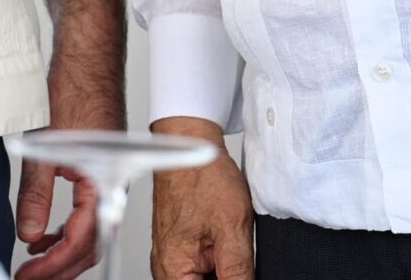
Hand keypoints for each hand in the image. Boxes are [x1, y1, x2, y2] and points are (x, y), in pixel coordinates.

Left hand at [14, 69, 124, 279]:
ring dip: (63, 250)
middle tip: (30, 277)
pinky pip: (88, 211)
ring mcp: (108, 177)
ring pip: (90, 230)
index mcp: (106, 180)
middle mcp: (112, 183)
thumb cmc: (77, 85)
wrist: (88, 53)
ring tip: (34, 260)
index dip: (54, 265)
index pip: (83, 240)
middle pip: (92, 244)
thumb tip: (29, 232)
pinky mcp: (99, 169)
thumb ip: (37, 193)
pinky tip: (45, 232)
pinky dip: (67, 228)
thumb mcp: (48, 145)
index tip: (30, 276)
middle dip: (60, 267)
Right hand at [148, 118, 252, 279]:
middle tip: (238, 250)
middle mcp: (167, 268)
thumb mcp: (232, 228)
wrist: (192, 145)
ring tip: (232, 243)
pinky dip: (218, 260)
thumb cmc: (202, 177)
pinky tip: (227, 242)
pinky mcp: (179, 246)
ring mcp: (171, 257)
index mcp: (174, 271)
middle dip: (227, 276)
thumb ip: (238, 272)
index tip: (243, 270)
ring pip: (203, 279)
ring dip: (223, 270)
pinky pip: (200, 266)